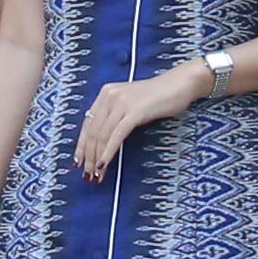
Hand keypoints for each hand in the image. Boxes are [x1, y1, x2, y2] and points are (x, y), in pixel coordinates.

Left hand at [71, 66, 191, 181]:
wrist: (179, 84)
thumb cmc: (158, 96)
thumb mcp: (130, 102)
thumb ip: (115, 114)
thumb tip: (103, 140)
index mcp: (106, 93)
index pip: (87, 123)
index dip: (81, 145)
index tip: (78, 161)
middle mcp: (110, 96)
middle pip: (92, 131)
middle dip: (88, 156)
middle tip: (87, 174)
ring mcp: (121, 103)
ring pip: (102, 135)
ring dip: (97, 158)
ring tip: (96, 174)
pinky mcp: (134, 111)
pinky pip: (116, 135)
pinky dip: (108, 151)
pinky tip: (104, 163)